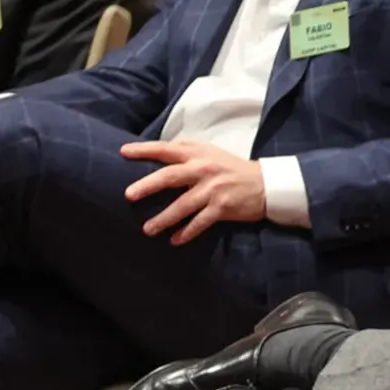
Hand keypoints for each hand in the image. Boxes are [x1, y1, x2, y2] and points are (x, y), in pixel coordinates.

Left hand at [120, 140, 265, 244]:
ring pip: (183, 205)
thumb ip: (187, 149)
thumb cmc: (232, 168)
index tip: (124, 152)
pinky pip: (200, 222)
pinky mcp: (222, 207)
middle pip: (171, 176)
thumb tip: (162, 148)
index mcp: (199, 154)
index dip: (145, 150)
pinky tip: (175, 240)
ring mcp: (213, 189)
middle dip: (148, 186)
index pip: (167, 149)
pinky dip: (186, 232)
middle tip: (128, 195)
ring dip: (164, 218)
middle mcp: (204, 170)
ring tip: (147, 229)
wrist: (265, 184)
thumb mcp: (211, 152)